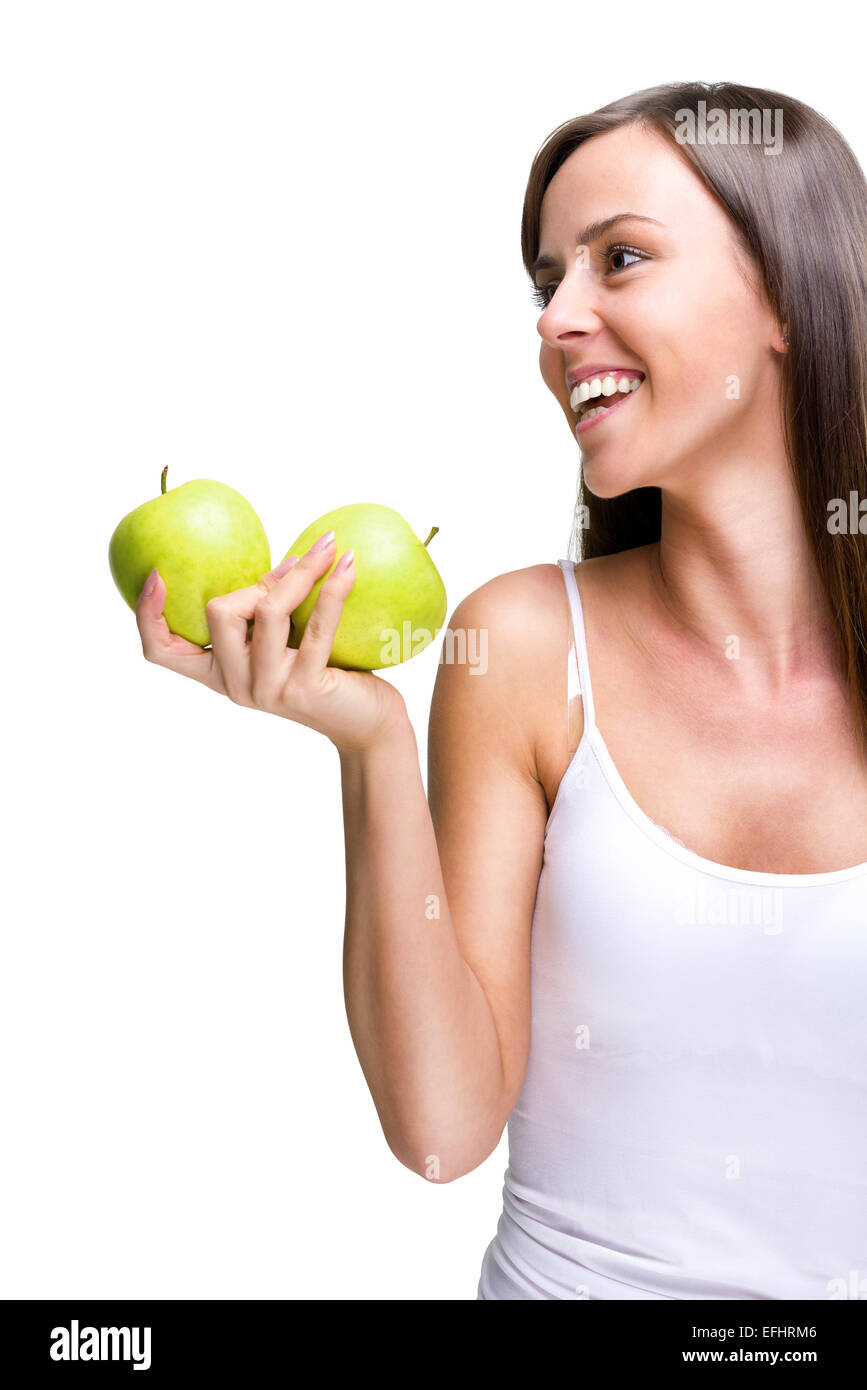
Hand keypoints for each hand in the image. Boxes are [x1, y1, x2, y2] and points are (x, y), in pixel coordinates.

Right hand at [134, 532, 408, 752]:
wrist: (367, 726)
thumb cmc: (330, 676)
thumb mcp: (289, 642)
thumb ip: (272, 611)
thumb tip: (287, 556)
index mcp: (219, 673)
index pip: (161, 651)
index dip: (147, 614)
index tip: (155, 574)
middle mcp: (236, 685)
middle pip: (218, 614)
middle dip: (257, 580)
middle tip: (299, 560)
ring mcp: (268, 689)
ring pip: (266, 613)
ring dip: (300, 573)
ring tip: (329, 547)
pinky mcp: (304, 688)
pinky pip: (317, 626)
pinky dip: (333, 589)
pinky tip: (348, 563)